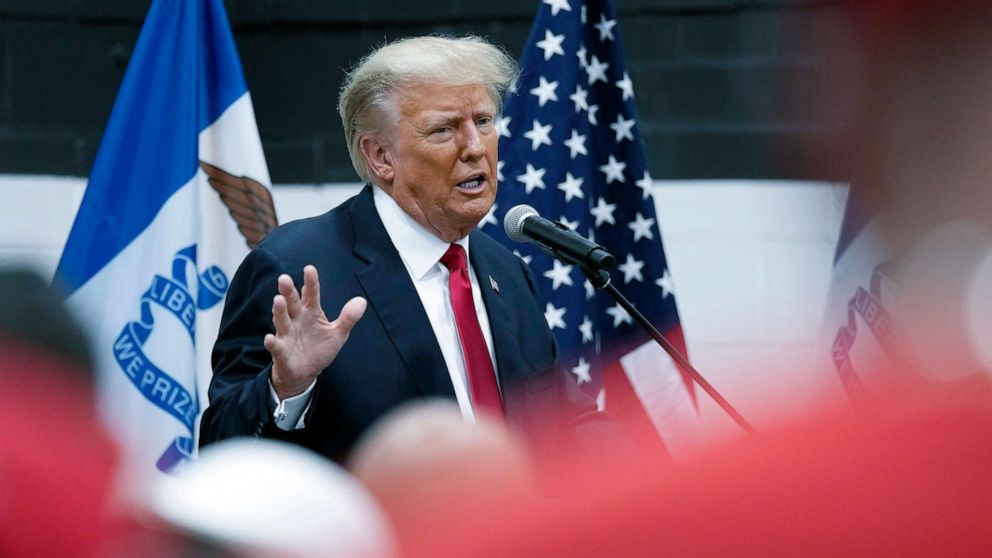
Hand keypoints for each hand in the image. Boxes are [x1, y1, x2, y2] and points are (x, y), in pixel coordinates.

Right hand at [264, 265, 366, 398]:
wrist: (306, 373)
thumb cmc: (319, 349)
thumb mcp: (338, 334)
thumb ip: (348, 318)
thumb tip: (362, 301)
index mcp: (311, 312)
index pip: (311, 294)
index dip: (311, 282)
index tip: (309, 268)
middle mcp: (297, 320)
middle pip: (292, 303)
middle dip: (288, 292)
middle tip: (284, 278)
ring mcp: (287, 335)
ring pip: (282, 320)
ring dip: (279, 311)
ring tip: (278, 300)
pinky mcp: (281, 352)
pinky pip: (276, 346)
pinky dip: (272, 343)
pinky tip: (270, 338)